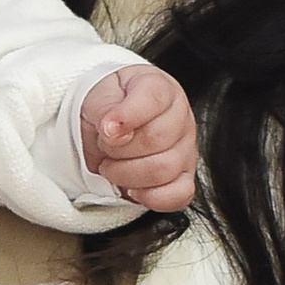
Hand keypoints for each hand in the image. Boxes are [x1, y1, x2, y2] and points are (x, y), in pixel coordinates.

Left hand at [82, 63, 197, 215]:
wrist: (106, 126)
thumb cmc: (106, 108)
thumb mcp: (97, 97)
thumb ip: (105, 109)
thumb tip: (113, 131)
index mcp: (160, 89)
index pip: (152, 99)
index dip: (127, 117)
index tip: (105, 129)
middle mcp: (180, 118)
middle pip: (157, 139)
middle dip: (119, 149)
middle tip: (104, 145)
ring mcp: (186, 150)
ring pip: (164, 170)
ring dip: (126, 173)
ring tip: (111, 165)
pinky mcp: (184, 179)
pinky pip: (179, 195)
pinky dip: (150, 196)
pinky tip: (132, 187)